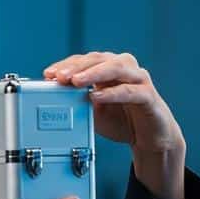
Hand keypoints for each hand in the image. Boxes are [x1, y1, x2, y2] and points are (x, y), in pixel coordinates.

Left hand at [44, 52, 184, 155]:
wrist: (150, 139)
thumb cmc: (122, 121)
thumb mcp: (93, 113)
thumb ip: (78, 102)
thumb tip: (56, 99)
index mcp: (109, 68)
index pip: (85, 60)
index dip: (66, 65)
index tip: (49, 74)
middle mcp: (125, 68)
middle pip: (99, 59)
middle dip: (77, 67)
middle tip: (59, 77)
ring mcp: (139, 80)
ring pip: (116, 68)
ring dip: (93, 73)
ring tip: (75, 81)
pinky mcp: (149, 95)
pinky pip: (130, 91)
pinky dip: (112, 93)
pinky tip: (97, 97)